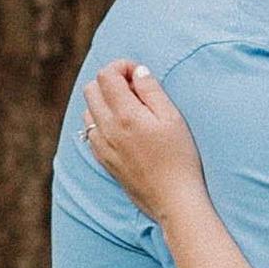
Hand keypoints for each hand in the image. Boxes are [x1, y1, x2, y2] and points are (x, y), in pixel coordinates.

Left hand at [81, 59, 206, 218]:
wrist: (174, 200)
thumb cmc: (180, 158)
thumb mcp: (173, 118)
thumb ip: (151, 90)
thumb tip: (137, 71)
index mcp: (125, 114)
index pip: (107, 75)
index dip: (122, 67)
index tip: (139, 75)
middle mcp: (107, 129)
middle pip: (91, 89)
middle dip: (110, 81)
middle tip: (135, 91)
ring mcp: (102, 146)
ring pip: (88, 110)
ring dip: (104, 102)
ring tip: (131, 111)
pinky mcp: (103, 160)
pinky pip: (90, 132)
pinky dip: (102, 122)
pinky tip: (124, 130)